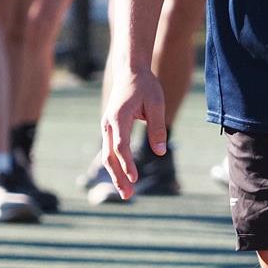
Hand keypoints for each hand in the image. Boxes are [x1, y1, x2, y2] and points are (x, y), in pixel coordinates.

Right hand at [101, 63, 167, 199]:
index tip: (135, 179)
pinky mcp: (110, 130)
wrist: (129, 72)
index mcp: (119, 118)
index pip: (121, 146)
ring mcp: (107, 128)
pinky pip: (110, 151)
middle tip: (128, 196)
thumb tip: (161, 151)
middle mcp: (108, 124)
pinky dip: (116, 166)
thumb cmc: (144, 86)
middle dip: (118, 177)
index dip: (127, 164)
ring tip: (127, 193)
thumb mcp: (156, 103)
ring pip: (107, 156)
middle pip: (109, 156)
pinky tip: (124, 177)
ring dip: (116, 175)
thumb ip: (157, 127)